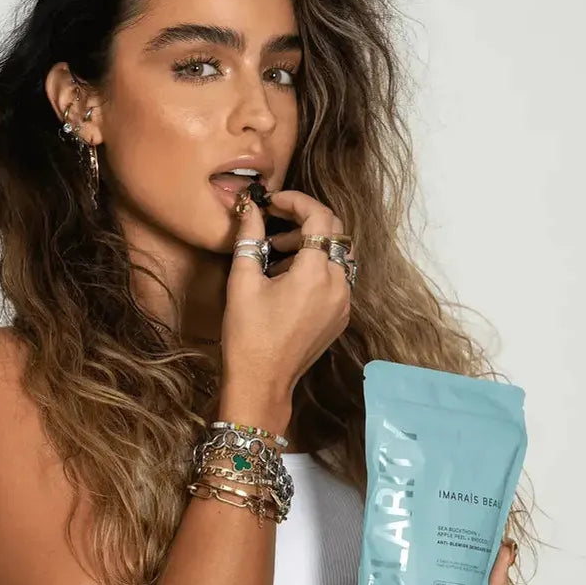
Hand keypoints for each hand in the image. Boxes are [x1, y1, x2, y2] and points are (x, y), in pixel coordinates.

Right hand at [220, 190, 351, 407]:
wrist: (262, 383)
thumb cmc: (248, 335)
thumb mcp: (242, 281)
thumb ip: (249, 237)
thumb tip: (249, 208)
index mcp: (315, 273)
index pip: (319, 217)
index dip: (296, 201)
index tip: (272, 202)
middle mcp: (338, 285)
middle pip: (334, 231)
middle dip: (305, 219)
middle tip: (274, 219)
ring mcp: (343, 303)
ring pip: (337, 254)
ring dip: (311, 243)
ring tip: (276, 250)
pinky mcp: (340, 317)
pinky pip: (337, 278)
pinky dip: (317, 266)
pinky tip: (287, 276)